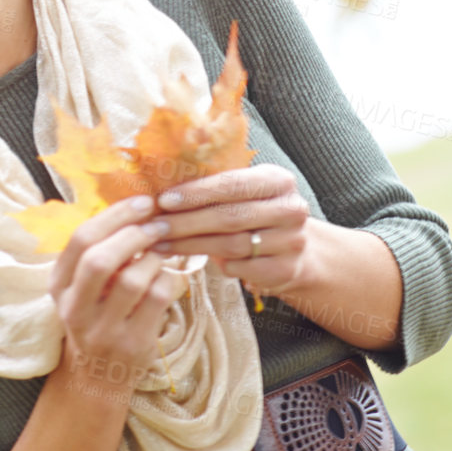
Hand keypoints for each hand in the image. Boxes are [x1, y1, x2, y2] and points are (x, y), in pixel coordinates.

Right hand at [48, 196, 189, 390]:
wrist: (97, 376)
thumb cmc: (96, 317)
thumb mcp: (81, 288)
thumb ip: (97, 252)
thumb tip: (135, 206)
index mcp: (59, 286)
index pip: (80, 240)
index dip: (114, 216)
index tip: (142, 202)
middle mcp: (75, 309)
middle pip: (100, 260)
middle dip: (134, 234)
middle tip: (158, 223)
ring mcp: (104, 330)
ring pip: (133, 280)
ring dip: (155, 257)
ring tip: (162, 252)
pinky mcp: (134, 344)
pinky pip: (158, 299)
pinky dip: (170, 279)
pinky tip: (170, 276)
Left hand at [142, 164, 314, 300]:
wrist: (296, 249)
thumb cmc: (256, 212)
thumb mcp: (246, 191)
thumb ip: (215, 185)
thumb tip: (161, 182)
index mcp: (279, 180)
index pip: (233, 184)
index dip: (196, 193)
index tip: (164, 200)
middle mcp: (291, 209)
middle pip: (229, 217)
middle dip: (186, 222)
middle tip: (156, 226)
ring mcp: (291, 241)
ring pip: (230, 245)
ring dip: (190, 245)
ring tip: (161, 244)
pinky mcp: (285, 270)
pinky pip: (239, 268)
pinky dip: (212, 264)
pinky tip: (189, 259)